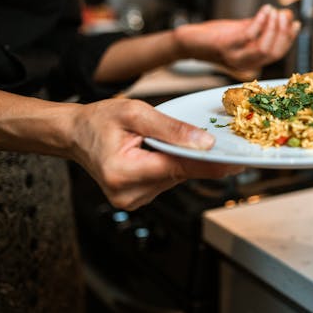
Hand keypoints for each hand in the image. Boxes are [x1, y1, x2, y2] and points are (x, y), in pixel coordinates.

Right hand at [69, 98, 243, 209]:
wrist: (74, 134)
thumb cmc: (99, 120)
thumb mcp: (136, 113)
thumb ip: (172, 129)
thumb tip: (205, 142)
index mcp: (124, 172)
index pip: (179, 168)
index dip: (210, 164)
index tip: (237, 162)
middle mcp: (129, 193)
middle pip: (180, 174)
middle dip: (193, 156)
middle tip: (207, 138)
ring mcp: (133, 200)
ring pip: (175, 178)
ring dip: (179, 159)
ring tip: (160, 140)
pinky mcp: (137, 199)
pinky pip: (166, 180)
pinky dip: (169, 165)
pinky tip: (157, 152)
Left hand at [173, 4, 299, 71]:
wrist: (190, 41)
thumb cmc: (215, 37)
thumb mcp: (242, 32)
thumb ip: (261, 27)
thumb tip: (284, 15)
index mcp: (251, 62)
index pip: (277, 54)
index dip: (288, 39)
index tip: (294, 23)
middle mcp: (245, 64)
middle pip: (274, 53)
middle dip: (283, 33)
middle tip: (285, 15)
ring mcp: (235, 57)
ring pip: (264, 48)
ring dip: (273, 28)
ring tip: (275, 12)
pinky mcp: (226, 47)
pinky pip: (249, 35)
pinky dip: (260, 21)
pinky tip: (264, 10)